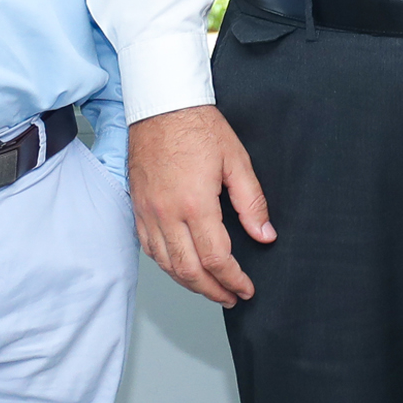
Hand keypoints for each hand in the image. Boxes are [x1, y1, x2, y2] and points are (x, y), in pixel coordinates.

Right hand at [129, 105, 274, 306]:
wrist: (161, 105)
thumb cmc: (197, 126)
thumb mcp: (236, 161)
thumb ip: (252, 203)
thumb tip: (265, 235)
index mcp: (195, 204)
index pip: (216, 259)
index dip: (234, 280)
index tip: (246, 288)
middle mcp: (167, 213)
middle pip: (189, 270)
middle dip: (212, 290)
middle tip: (230, 297)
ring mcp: (148, 212)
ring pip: (167, 264)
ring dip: (189, 283)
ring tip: (209, 288)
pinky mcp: (138, 207)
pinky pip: (149, 248)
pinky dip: (167, 265)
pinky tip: (181, 267)